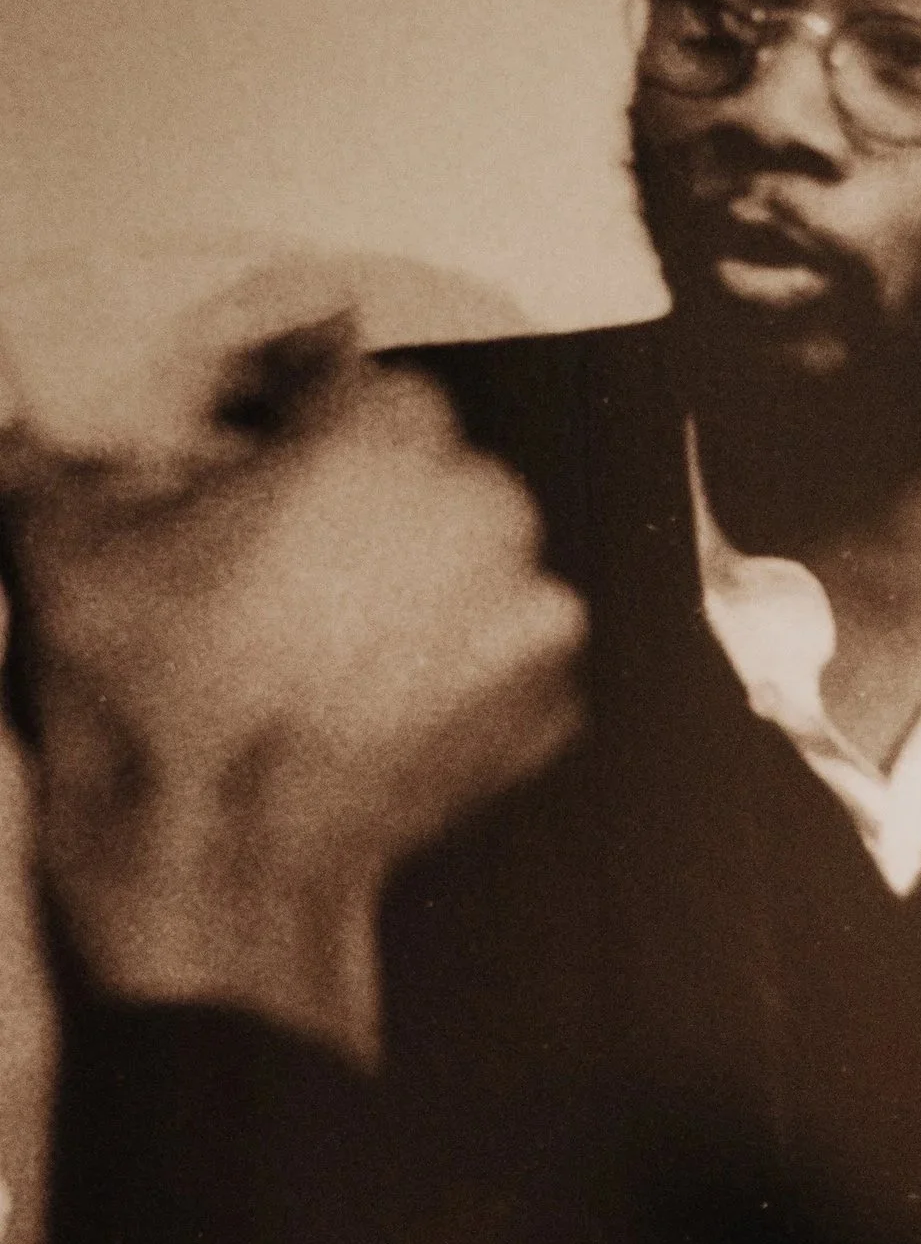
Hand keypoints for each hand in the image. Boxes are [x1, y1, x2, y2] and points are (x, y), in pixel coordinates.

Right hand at [1, 308, 584, 1065]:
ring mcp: (528, 616)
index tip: (238, 426)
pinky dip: (440, 662)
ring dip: (398, 574)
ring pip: (460, 556)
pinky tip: (360, 692)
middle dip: (342, 491)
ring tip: (308, 628)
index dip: (268, 397)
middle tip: (264, 545)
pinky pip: (492, 652)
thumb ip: (42, 447)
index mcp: (379, 434)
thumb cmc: (150, 707)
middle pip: (411, 463)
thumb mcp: (60, 541)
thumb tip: (22, 412)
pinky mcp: (546, 708)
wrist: (215, 877)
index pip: (331, 367)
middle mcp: (482, 509)